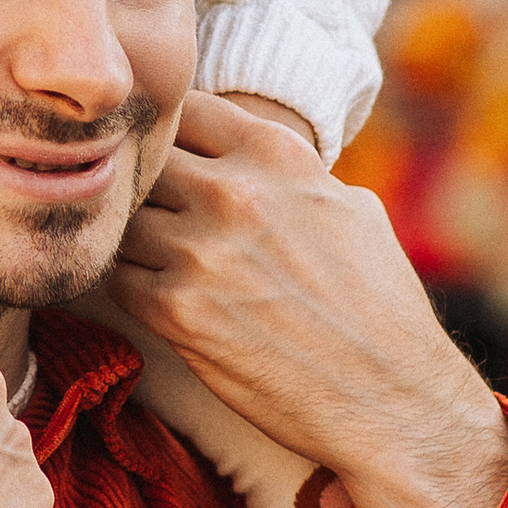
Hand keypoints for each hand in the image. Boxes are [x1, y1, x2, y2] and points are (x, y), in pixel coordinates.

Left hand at [107, 91, 507, 507]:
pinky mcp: (174, 311)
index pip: (184, 107)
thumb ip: (293, 177)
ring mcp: (198, 251)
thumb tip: (257, 166)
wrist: (391, 400)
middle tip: (145, 209)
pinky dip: (126, 283)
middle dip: (140, 182)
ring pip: (120, 218)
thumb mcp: (353, 211)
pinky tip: (150, 295)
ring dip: (128, 237)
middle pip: (142, 159)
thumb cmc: (382, 310)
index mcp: (277, 155)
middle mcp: (232, 192)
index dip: (167, 130)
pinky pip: (117, 276)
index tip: (164, 153)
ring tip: (148, 256)